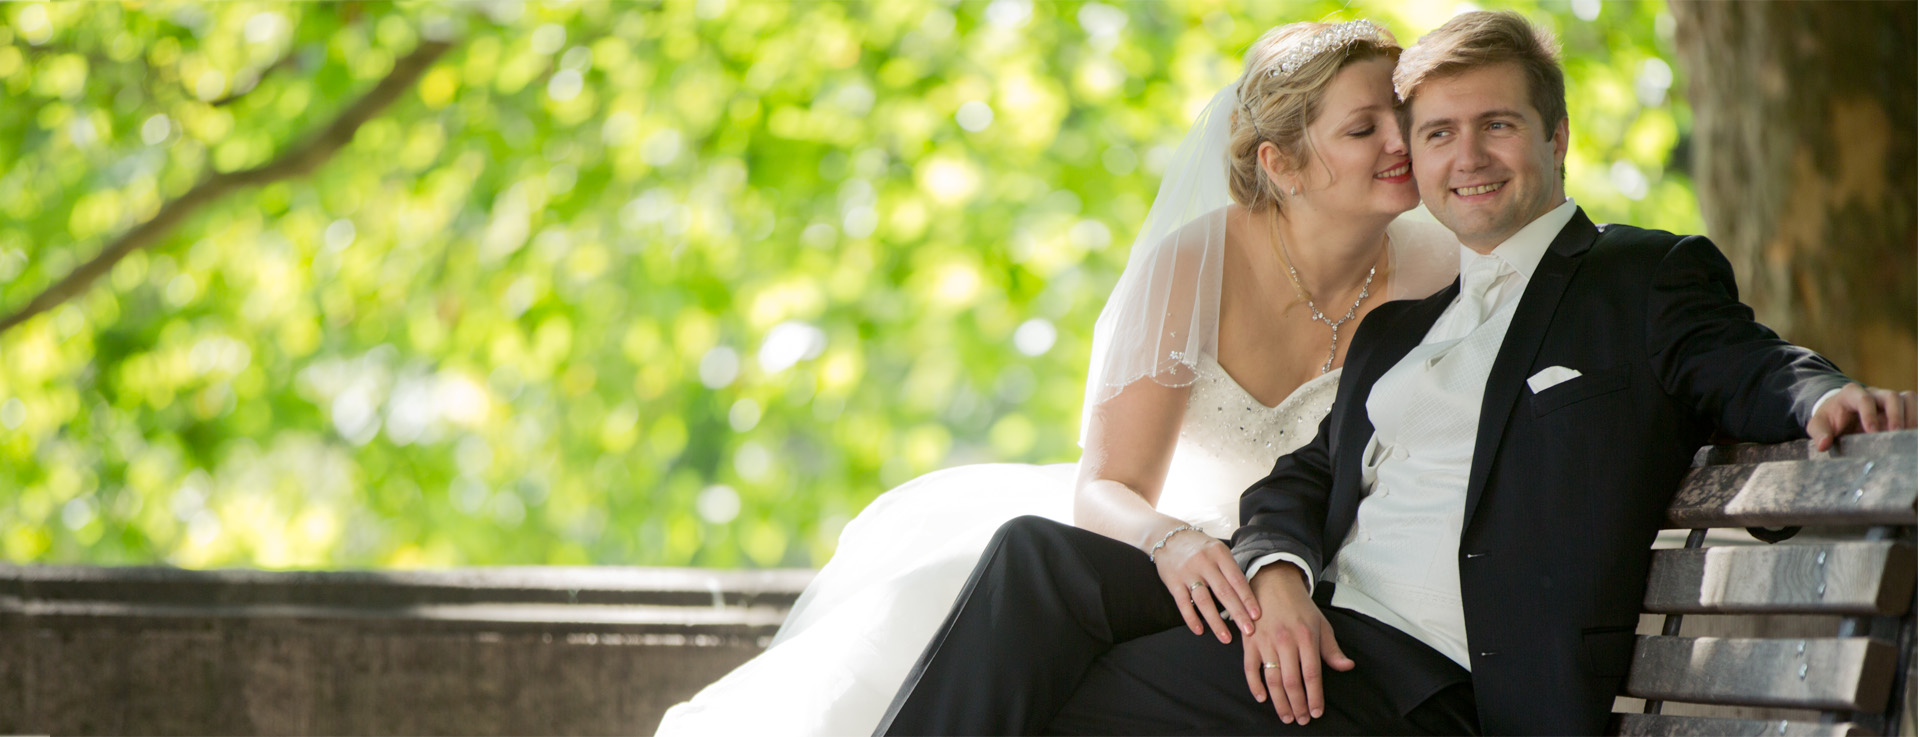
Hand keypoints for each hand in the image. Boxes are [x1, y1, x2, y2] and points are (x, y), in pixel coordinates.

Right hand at [1151, 527, 1259, 642]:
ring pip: (1204, 601)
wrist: (1167, 536)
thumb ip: (1229, 569)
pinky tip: (1199, 630)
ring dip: (1216, 622)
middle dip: (1238, 613)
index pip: (1237, 579)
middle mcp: (1204, 563)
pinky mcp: (1173, 582)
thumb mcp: (1217, 550)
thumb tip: (1246, 595)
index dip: (1247, 598)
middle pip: (1224, 592)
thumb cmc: (1198, 547)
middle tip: (1249, 631)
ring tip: (1226, 638)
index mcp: (1219, 554)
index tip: (1256, 615)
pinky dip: (1191, 618)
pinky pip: (1183, 604)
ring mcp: (1187, 572)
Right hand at [1240, 565, 1352, 725]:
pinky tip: (1262, 698)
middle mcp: (1285, 641)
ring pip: (1272, 679)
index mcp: (1307, 637)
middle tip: (1301, 720)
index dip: (1314, 697)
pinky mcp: (1249, 641)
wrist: (1273, 581)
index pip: (1312, 675)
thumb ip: (1332, 649)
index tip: (1316, 712)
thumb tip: (1347, 667)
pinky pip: (1250, 668)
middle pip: (1292, 681)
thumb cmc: (1300, 606)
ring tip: (1286, 716)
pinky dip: (1255, 685)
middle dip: (1298, 705)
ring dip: (1279, 702)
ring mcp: (1265, 641)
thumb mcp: (1321, 624)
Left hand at [1808, 383, 1916, 450]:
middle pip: (1891, 396)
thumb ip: (1819, 433)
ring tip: (1910, 436)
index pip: (1864, 399)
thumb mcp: (1818, 424)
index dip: (1869, 415)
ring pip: (1908, 399)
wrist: (1840, 414)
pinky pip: (1915, 406)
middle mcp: (1873, 393)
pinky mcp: (1900, 407)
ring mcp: (1889, 399)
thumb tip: (1823, 445)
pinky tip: (1913, 435)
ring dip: (1912, 416)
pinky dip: (1917, 418)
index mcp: (1851, 394)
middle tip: (1896, 434)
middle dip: (1896, 415)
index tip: (1872, 433)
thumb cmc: (1830, 419)